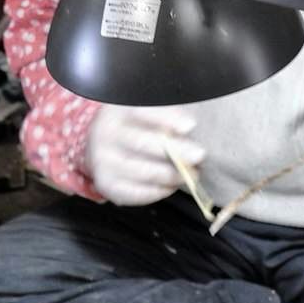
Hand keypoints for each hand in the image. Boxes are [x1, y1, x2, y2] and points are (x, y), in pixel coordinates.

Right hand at [83, 105, 204, 205]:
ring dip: (172, 175)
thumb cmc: (136, 126)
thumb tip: (193, 128)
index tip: (191, 125)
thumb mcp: (147, 112)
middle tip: (200, 155)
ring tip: (193, 173)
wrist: (102, 145)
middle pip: (142, 143)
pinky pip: (137, 192)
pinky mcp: (107, 184)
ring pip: (143, 171)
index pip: (141, 111)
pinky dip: (160, 191)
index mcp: (118, 110)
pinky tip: (173, 185)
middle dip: (176, 150)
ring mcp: (103, 160)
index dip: (167, 118)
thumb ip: (167, 116)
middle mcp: (105, 133)